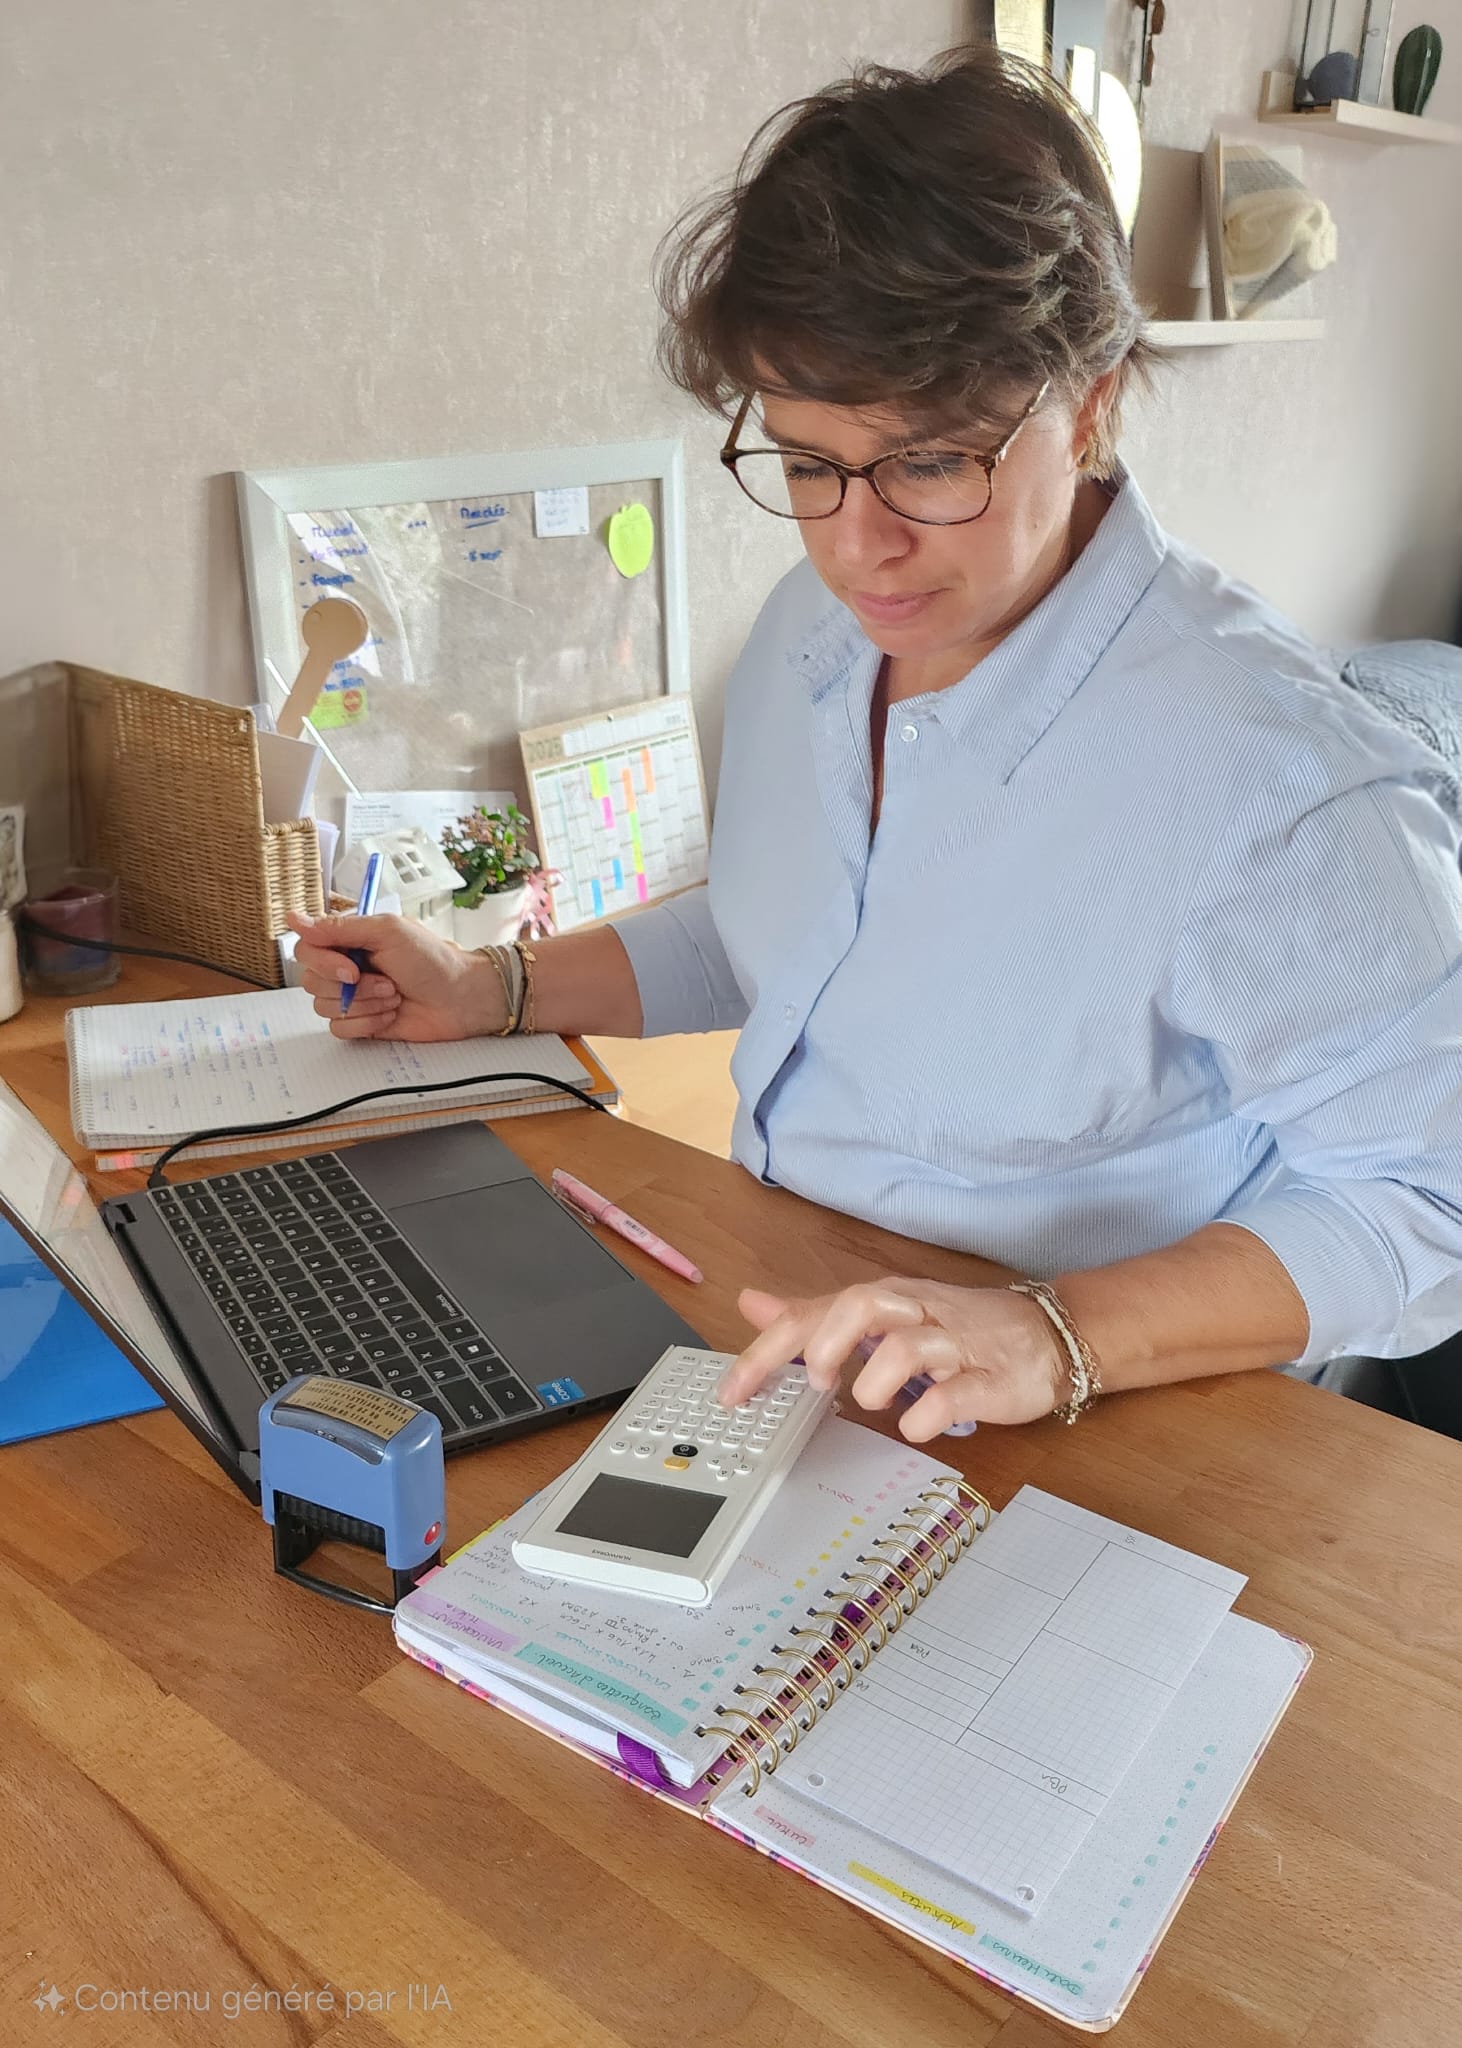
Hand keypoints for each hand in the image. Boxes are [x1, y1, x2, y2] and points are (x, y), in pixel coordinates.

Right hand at [286, 911, 503, 1040]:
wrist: (461, 998)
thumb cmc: (432, 960)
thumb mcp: (387, 932)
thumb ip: (339, 928)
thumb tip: (294, 919)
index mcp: (349, 940)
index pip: (306, 948)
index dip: (322, 962)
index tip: (351, 969)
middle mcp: (345, 967)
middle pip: (310, 981)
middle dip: (351, 987)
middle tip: (387, 982)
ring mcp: (352, 997)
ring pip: (324, 1007)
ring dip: (363, 1004)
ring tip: (394, 996)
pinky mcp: (361, 1023)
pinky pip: (339, 1029)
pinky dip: (366, 1023)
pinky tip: (391, 1014)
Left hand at [718, 1277, 1069, 1437]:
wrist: (1050, 1333)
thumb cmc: (959, 1327)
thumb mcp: (882, 1315)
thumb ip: (816, 1314)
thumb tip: (754, 1305)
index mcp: (886, 1300)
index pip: (815, 1312)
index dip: (767, 1350)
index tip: (731, 1391)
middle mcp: (916, 1314)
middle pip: (861, 1305)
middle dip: (827, 1343)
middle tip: (816, 1381)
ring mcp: (955, 1346)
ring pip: (907, 1346)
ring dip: (877, 1380)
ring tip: (871, 1403)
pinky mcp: (990, 1380)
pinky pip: (956, 1394)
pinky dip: (929, 1414)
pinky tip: (916, 1426)